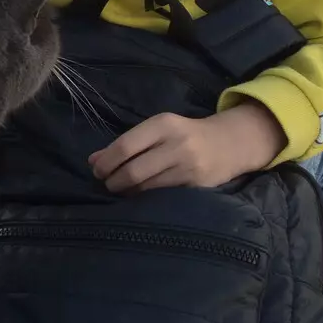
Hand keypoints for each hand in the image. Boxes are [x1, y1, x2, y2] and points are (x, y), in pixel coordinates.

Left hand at [89, 102, 286, 192]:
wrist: (229, 143)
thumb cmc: (184, 135)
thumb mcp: (157, 130)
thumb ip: (127, 143)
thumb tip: (93, 160)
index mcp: (163, 124)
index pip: (125, 145)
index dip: (106, 162)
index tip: (97, 171)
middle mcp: (177, 144)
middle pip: (133, 170)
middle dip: (113, 182)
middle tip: (108, 185)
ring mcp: (189, 167)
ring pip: (146, 187)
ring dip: (127, 193)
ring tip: (122, 191)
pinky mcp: (197, 186)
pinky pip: (162, 196)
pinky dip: (145, 198)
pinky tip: (140, 197)